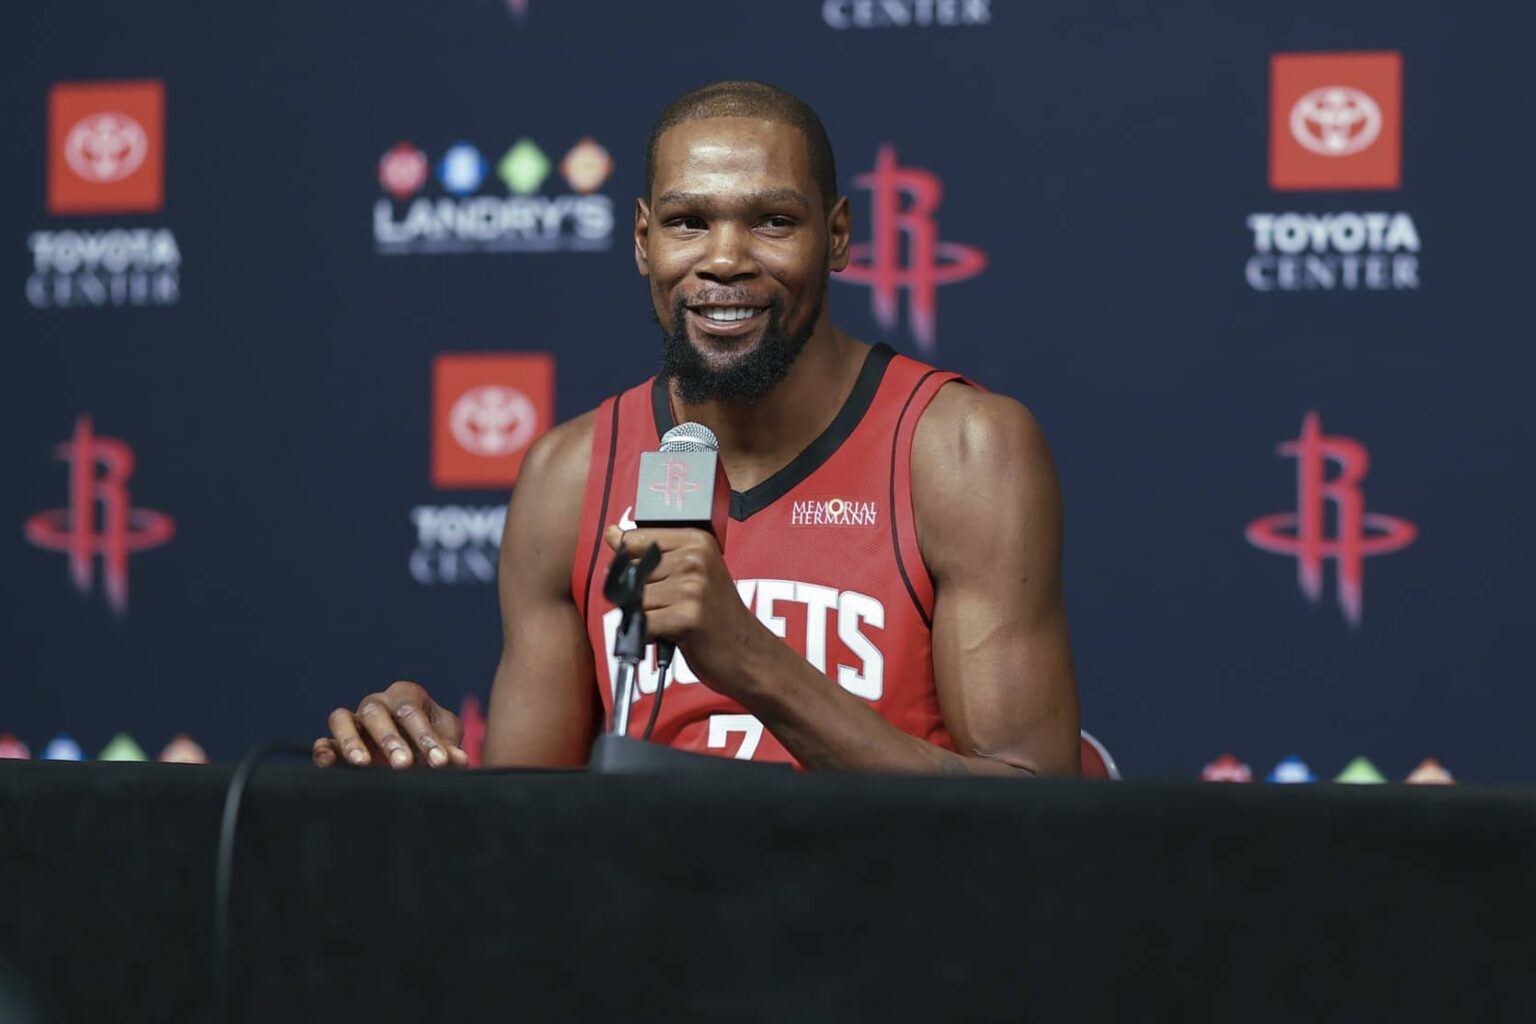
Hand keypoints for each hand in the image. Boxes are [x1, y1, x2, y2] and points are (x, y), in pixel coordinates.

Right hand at [312, 680, 468, 768]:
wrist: (415, 757)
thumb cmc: (431, 744)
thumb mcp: (444, 745)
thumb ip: (449, 751)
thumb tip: (458, 761)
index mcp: (405, 696)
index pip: (412, 710)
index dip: (426, 736)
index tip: (440, 762)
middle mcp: (376, 704)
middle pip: (376, 712)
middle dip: (390, 739)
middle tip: (404, 765)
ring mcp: (353, 722)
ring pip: (342, 719)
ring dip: (351, 741)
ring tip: (362, 764)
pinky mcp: (335, 743)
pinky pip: (323, 741)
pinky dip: (323, 750)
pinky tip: (328, 763)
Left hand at [603, 525, 768, 694]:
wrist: (748, 654)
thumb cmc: (716, 615)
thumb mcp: (691, 573)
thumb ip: (651, 553)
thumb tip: (611, 533)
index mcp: (696, 540)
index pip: (634, 538)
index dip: (630, 563)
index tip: (651, 580)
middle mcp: (695, 558)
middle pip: (631, 573)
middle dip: (640, 595)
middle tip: (671, 607)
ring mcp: (692, 587)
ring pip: (635, 600)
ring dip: (646, 617)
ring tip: (673, 622)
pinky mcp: (687, 617)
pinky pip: (643, 623)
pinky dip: (648, 635)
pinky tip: (671, 636)